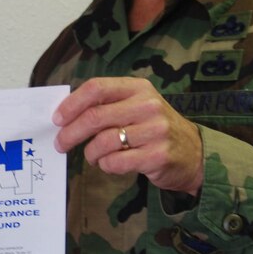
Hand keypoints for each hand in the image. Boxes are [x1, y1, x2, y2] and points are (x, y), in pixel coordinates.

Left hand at [53, 77, 202, 193]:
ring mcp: (155, 131)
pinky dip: (105, 165)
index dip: (71, 104)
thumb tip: (65, 115)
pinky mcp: (157, 156)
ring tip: (92, 156)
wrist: (195, 154)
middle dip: (71, 133)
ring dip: (90, 153)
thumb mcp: (136, 106)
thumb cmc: (154, 128)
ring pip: (103, 142)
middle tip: (60, 144)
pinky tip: (109, 164)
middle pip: (95, 116)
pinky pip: (116, 162)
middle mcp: (147, 105)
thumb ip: (107, 105)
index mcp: (138, 88)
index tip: (57, 119)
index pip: (96, 88)